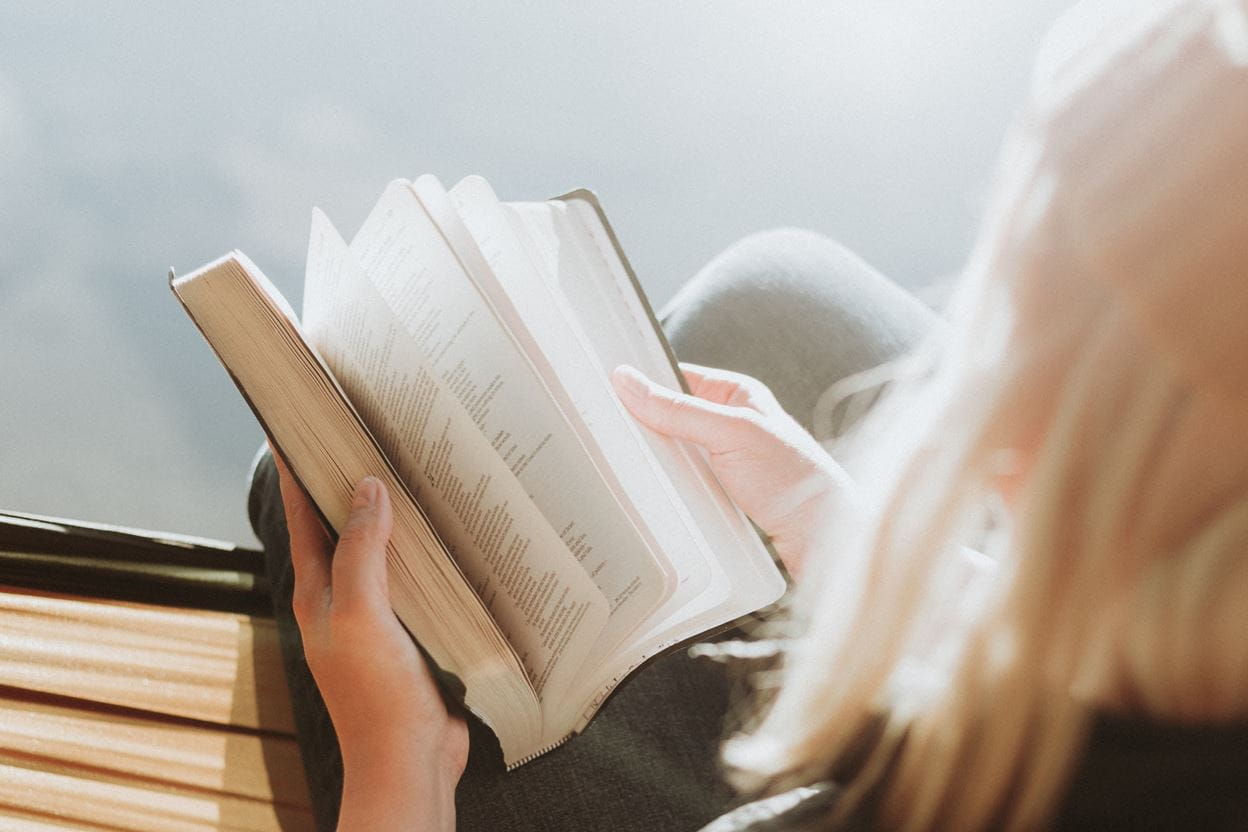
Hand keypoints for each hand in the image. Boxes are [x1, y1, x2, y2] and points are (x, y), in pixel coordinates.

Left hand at [274, 453, 467, 831]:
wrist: (410, 762)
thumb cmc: (376, 698)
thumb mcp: (361, 615)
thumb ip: (361, 552)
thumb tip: (366, 489)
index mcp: (318, 591)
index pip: (300, 515)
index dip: (295, 469)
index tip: (295, 425)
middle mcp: (342, 598)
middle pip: (340, 525)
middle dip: (346, 481)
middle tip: (364, 433)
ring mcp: (376, 614)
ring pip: (381, 549)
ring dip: (392, 515)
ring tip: (411, 471)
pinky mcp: (410, 630)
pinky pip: (414, 577)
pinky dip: (425, 550)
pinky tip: (447, 535)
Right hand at [611, 363, 854, 576]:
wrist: (824, 536)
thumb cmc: (792, 477)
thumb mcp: (729, 433)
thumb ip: (678, 408)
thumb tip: (628, 381)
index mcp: (736, 393)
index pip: (676, 377)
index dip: (643, 382)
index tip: (605, 390)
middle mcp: (730, 422)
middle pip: (670, 417)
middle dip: (642, 425)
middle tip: (603, 430)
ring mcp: (726, 458)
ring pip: (674, 452)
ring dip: (653, 461)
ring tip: (619, 462)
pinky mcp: (723, 492)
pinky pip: (683, 482)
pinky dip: (667, 486)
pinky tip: (649, 493)